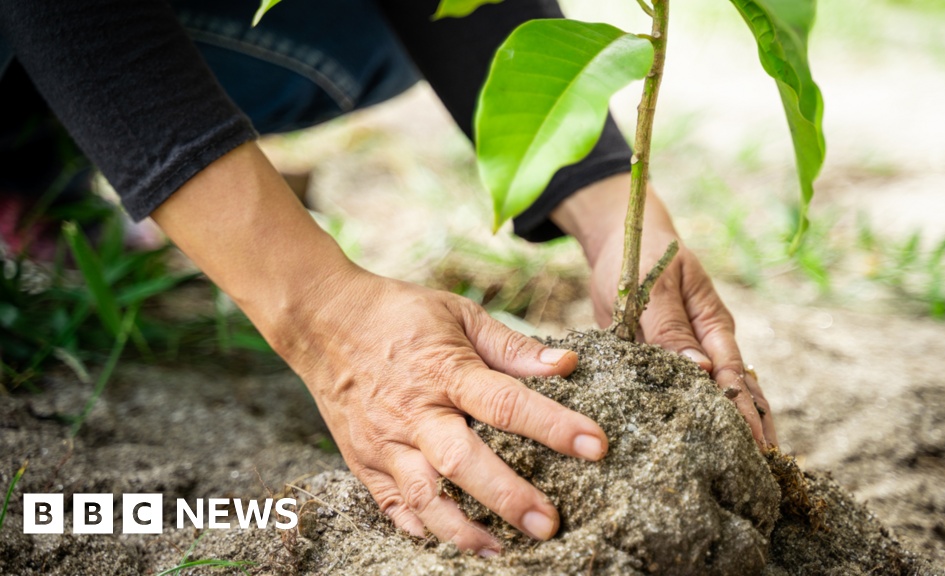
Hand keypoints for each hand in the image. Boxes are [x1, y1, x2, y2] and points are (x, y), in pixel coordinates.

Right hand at [275, 269, 608, 554]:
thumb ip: (511, 347)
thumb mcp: (458, 313)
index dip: (553, 426)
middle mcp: (414, 411)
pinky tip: (446, 539)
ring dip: (463, 529)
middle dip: (507, 496)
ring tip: (501, 550)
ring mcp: (384, 440)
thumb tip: (564, 365)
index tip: (595, 446)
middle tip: (548, 523)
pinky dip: (418, 526)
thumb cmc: (399, 313)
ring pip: (424, 495)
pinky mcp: (363, 459)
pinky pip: (390, 503)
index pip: (505, 403)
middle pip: (463, 462)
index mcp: (444, 370)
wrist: (321, 318)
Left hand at [552, 174, 776, 447]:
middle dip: (753, 428)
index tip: (754, 444)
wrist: (623, 239)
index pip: (732, 374)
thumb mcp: (650, 287)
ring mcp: (692, 354)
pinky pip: (689, 393)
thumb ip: (669, 328)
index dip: (743, 410)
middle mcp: (710, 342)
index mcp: (712, 323)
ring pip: (723, 395)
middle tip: (764, 472)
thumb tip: (701, 371)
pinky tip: (710, 447)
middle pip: (739, 390)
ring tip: (753, 471)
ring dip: (737, 427)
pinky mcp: (667, 361)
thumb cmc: (638, 258)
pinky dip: (704, 417)